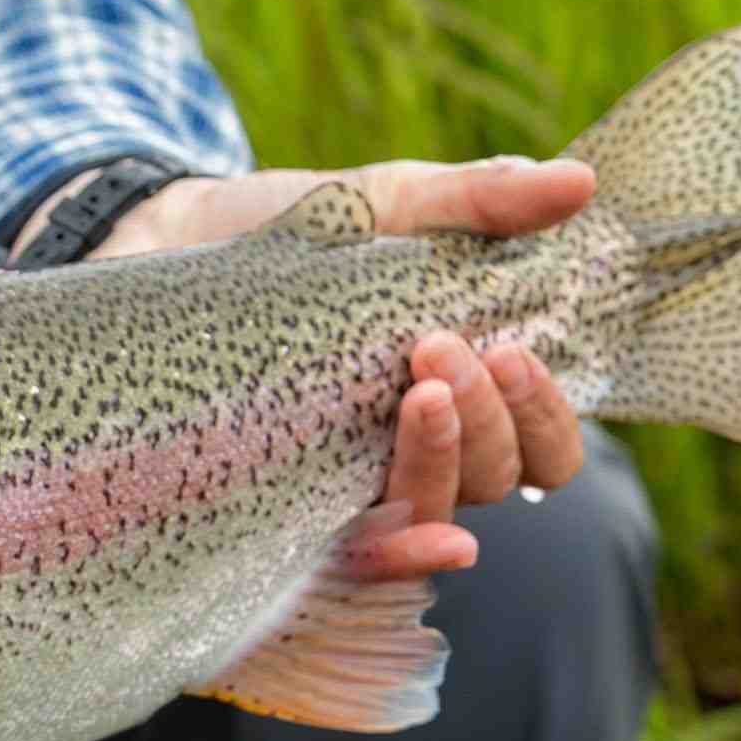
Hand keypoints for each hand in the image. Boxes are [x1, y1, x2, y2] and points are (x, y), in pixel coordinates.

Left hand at [88, 156, 595, 578]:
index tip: (514, 351)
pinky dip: (395, 556)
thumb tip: (580, 183)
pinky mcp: (283, 504)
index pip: (539, 444)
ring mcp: (348, 479)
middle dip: (486, 420)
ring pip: (431, 512)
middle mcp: (412, 447)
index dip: (547, 416)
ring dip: (442, 460)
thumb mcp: (380, 201)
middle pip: (492, 478)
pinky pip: (352, 557)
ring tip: (417, 390)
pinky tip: (424, 543)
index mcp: (456, 386)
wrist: (160, 242)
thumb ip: (473, 200)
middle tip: (441, 347)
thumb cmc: (285, 228)